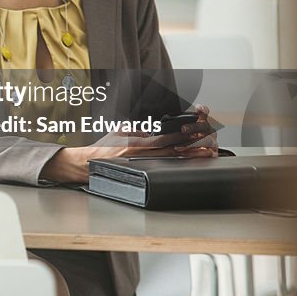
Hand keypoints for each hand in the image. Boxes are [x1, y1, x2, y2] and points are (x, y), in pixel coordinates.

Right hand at [40, 105, 217, 182]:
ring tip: (206, 152)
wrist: (88, 164)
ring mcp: (141, 163)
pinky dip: (175, 164)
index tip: (196, 125)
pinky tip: (186, 163)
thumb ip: (137, 130)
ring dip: (189, 155)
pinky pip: (161, 166)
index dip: (182, 131)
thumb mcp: (119, 132)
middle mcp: (141, 153)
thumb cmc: (102, 148)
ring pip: (170, 159)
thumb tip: (151, 131)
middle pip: (172, 148)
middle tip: (208, 139)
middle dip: (191, 143)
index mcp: (137, 142)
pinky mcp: (140, 170)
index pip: (164, 136)